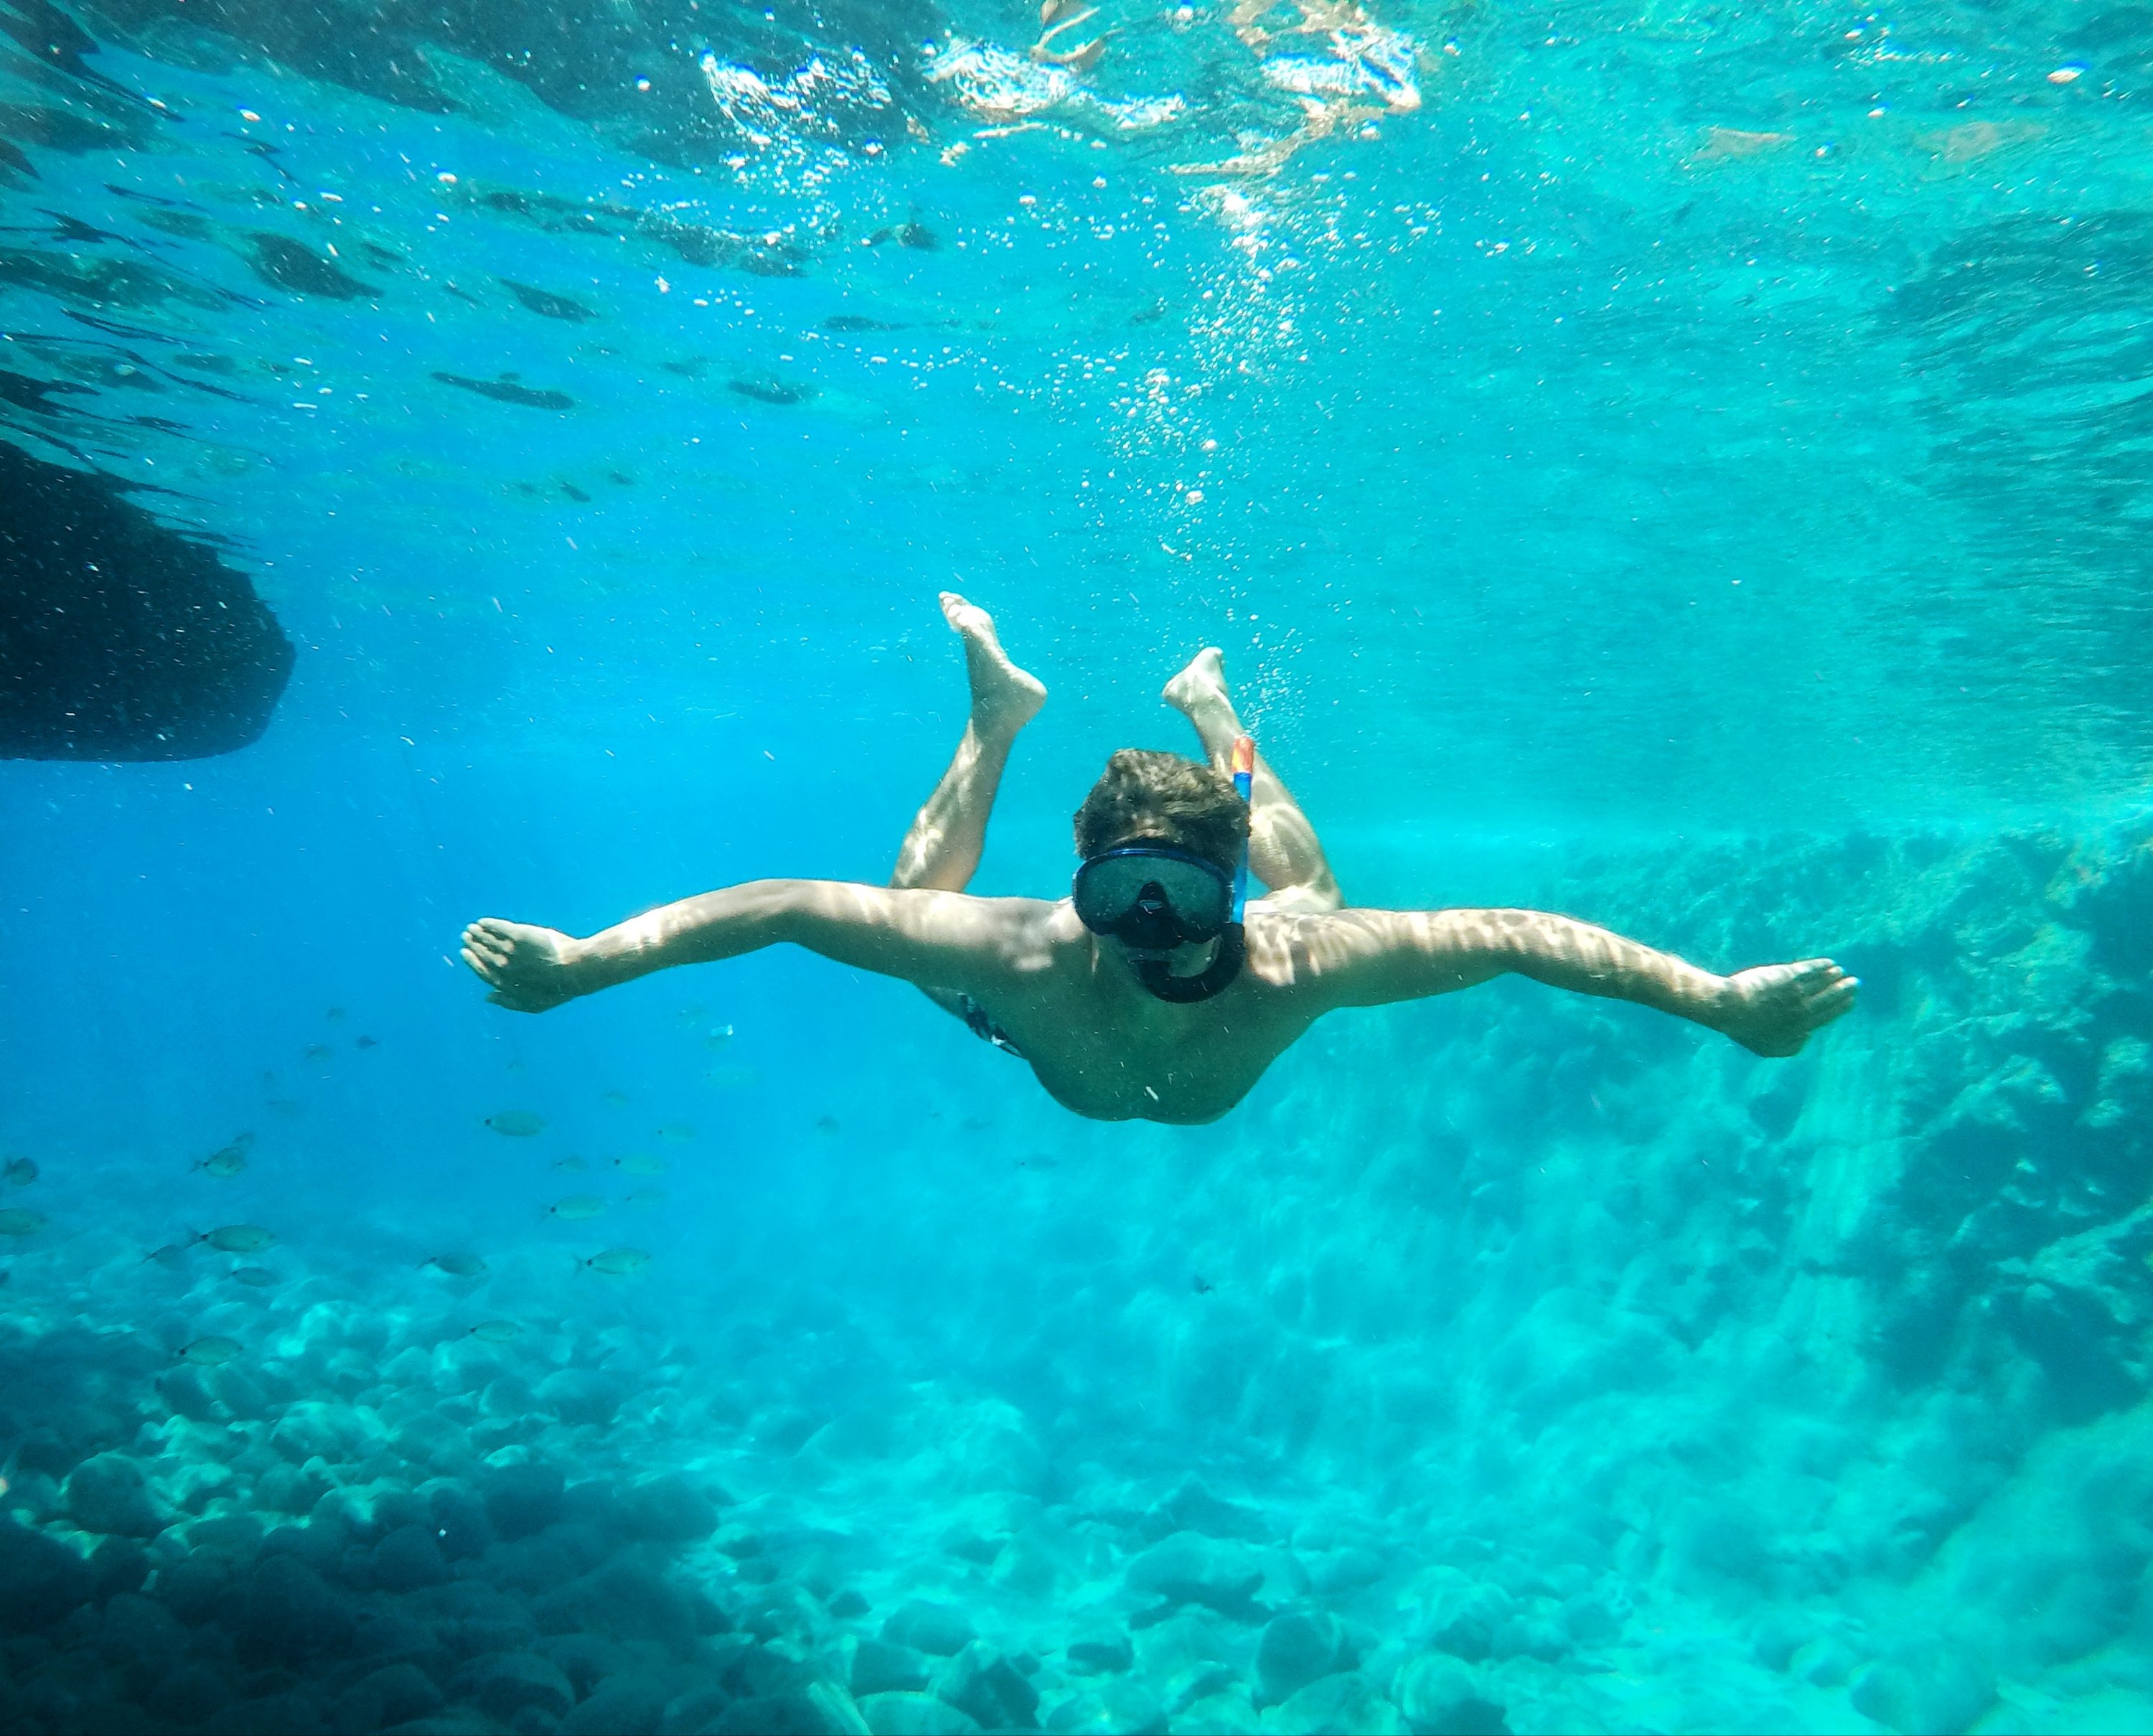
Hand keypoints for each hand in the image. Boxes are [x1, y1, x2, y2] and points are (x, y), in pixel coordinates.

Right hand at [460, 918, 584, 1012]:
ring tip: (473, 928)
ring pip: (488, 939)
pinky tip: (484, 921)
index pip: (482, 971)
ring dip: (478, 933)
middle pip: (482, 953)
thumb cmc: (557, 989)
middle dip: (472, 944)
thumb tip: (487, 997)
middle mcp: (503, 966)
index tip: (465, 953)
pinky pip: (498, 928)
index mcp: (505, 983)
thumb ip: (509, 1002)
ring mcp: (510, 950)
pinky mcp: (519, 935)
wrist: (573, 969)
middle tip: (466, 936)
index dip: (472, 962)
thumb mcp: (533, 1004)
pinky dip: (488, 924)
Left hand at [1718, 959, 1858, 1056]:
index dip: (1841, 1007)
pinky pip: (1810, 969)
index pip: (1828, 1015)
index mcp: (1802, 1025)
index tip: (1851, 1001)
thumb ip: (1792, 1046)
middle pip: (1830, 997)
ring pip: (1821, 981)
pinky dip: (1821, 965)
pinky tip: (1828, 962)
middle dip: (1844, 989)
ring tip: (1840, 971)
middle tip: (1854, 983)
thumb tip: (1807, 1034)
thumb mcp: (1769, 1048)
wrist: (1731, 1008)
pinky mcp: (1787, 975)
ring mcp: (1796, 990)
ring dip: (1833, 976)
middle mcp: (1803, 1008)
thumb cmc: (1746, 1029)